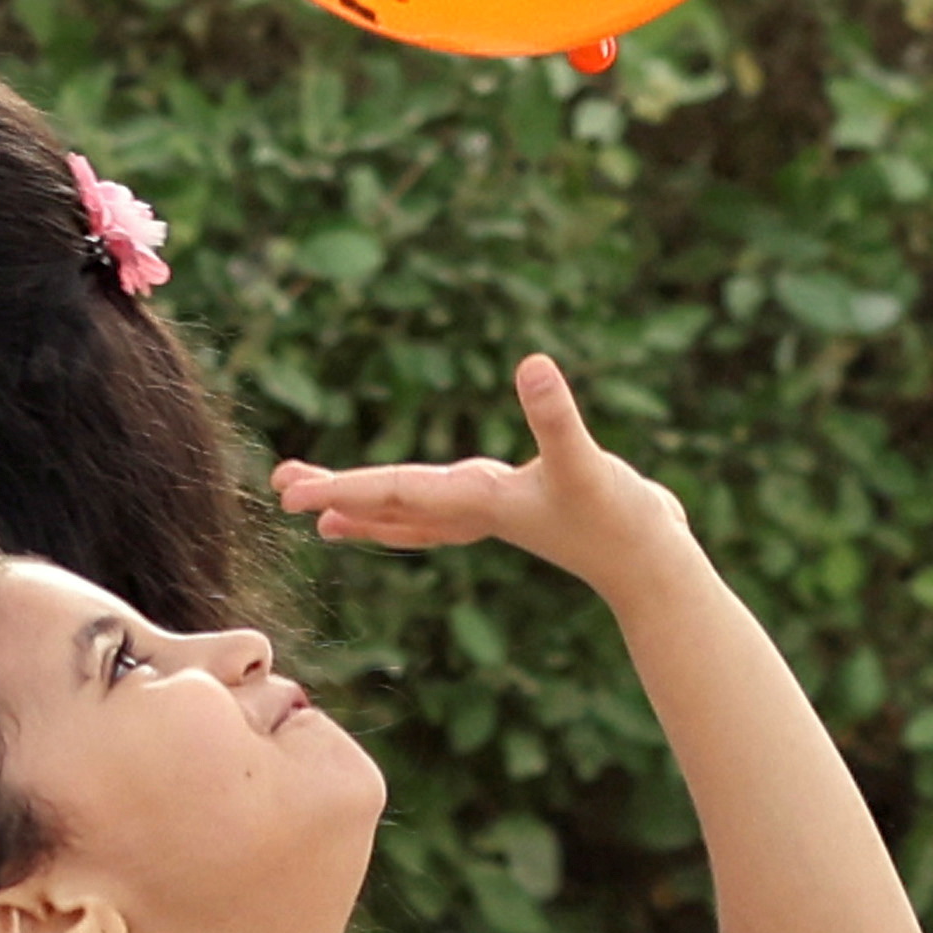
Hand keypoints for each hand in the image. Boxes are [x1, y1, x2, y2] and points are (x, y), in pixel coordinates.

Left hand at [269, 354, 713, 604]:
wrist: (653, 567)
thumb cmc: (622, 519)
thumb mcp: (588, 463)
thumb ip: (558, 417)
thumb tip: (533, 364)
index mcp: (480, 498)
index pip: (397, 491)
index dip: (344, 487)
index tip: (293, 492)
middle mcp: (474, 509)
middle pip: (390, 502)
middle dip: (337, 495)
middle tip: (280, 489)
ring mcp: (491, 515)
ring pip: (411, 514)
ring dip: (366, 510)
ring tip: (319, 518)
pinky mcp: (515, 512)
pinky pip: (443, 516)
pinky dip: (411, 515)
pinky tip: (401, 512)